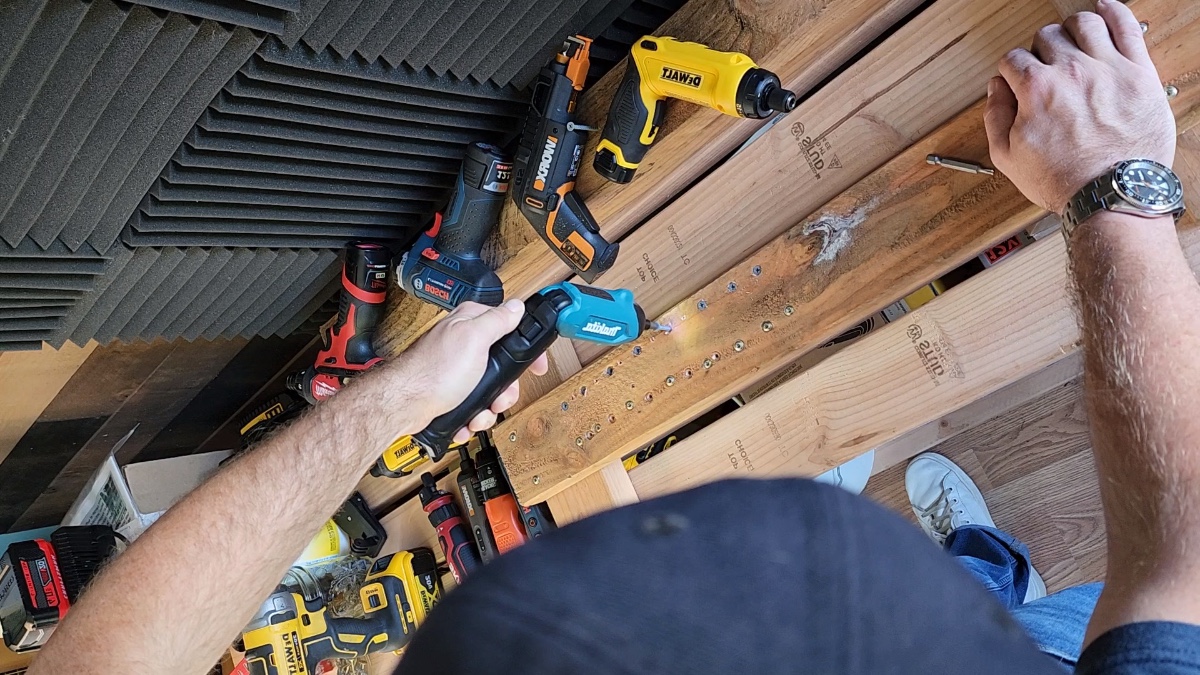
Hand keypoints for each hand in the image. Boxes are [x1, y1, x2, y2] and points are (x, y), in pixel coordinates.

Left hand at [397, 300, 548, 442]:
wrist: (406, 405)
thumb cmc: (433, 371)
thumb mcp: (474, 339)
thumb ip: (497, 320)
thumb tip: (516, 306)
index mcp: (471, 323)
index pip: (510, 328)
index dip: (526, 350)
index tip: (535, 366)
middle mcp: (465, 343)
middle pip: (503, 366)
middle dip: (505, 389)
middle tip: (500, 396)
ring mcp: (458, 369)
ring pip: (490, 390)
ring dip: (488, 408)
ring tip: (479, 412)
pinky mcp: (452, 391)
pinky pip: (474, 404)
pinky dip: (473, 415)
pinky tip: (466, 418)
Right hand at [985, 0, 1174, 213]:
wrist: (1109, 194)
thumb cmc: (1063, 180)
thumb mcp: (1007, 158)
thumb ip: (994, 117)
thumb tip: (995, 89)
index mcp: (1036, 89)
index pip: (1013, 60)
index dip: (1011, 71)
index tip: (1017, 79)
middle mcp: (1070, 71)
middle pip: (1047, 37)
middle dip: (1040, 50)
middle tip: (1046, 66)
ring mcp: (1107, 68)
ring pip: (1083, 24)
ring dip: (1071, 29)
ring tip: (1073, 41)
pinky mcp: (1138, 72)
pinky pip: (1127, 26)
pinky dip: (1114, 12)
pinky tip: (1105, 10)